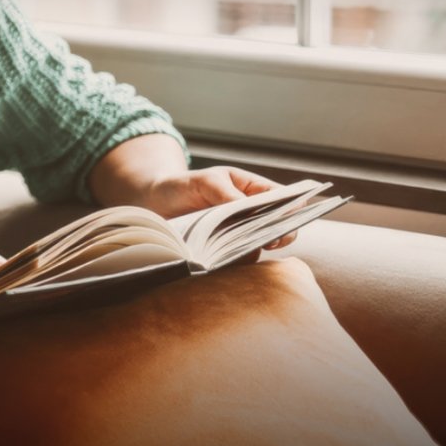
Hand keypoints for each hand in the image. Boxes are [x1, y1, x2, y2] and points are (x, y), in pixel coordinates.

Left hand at [135, 166, 298, 252]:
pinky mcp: (223, 254)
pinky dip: (231, 264)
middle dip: (277, 235)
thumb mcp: (205, 181)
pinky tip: (218, 261)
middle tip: (268, 241)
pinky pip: (236, 263)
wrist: (153, 204)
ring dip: (249, 250)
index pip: (287, 200)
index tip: (287, 220)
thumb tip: (249, 210)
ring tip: (233, 248)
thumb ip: (227, 194)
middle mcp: (251, 216)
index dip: (293, 211)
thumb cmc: (183, 185)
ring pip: (258, 249)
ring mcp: (238, 236)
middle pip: (280, 229)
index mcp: (254, 191)